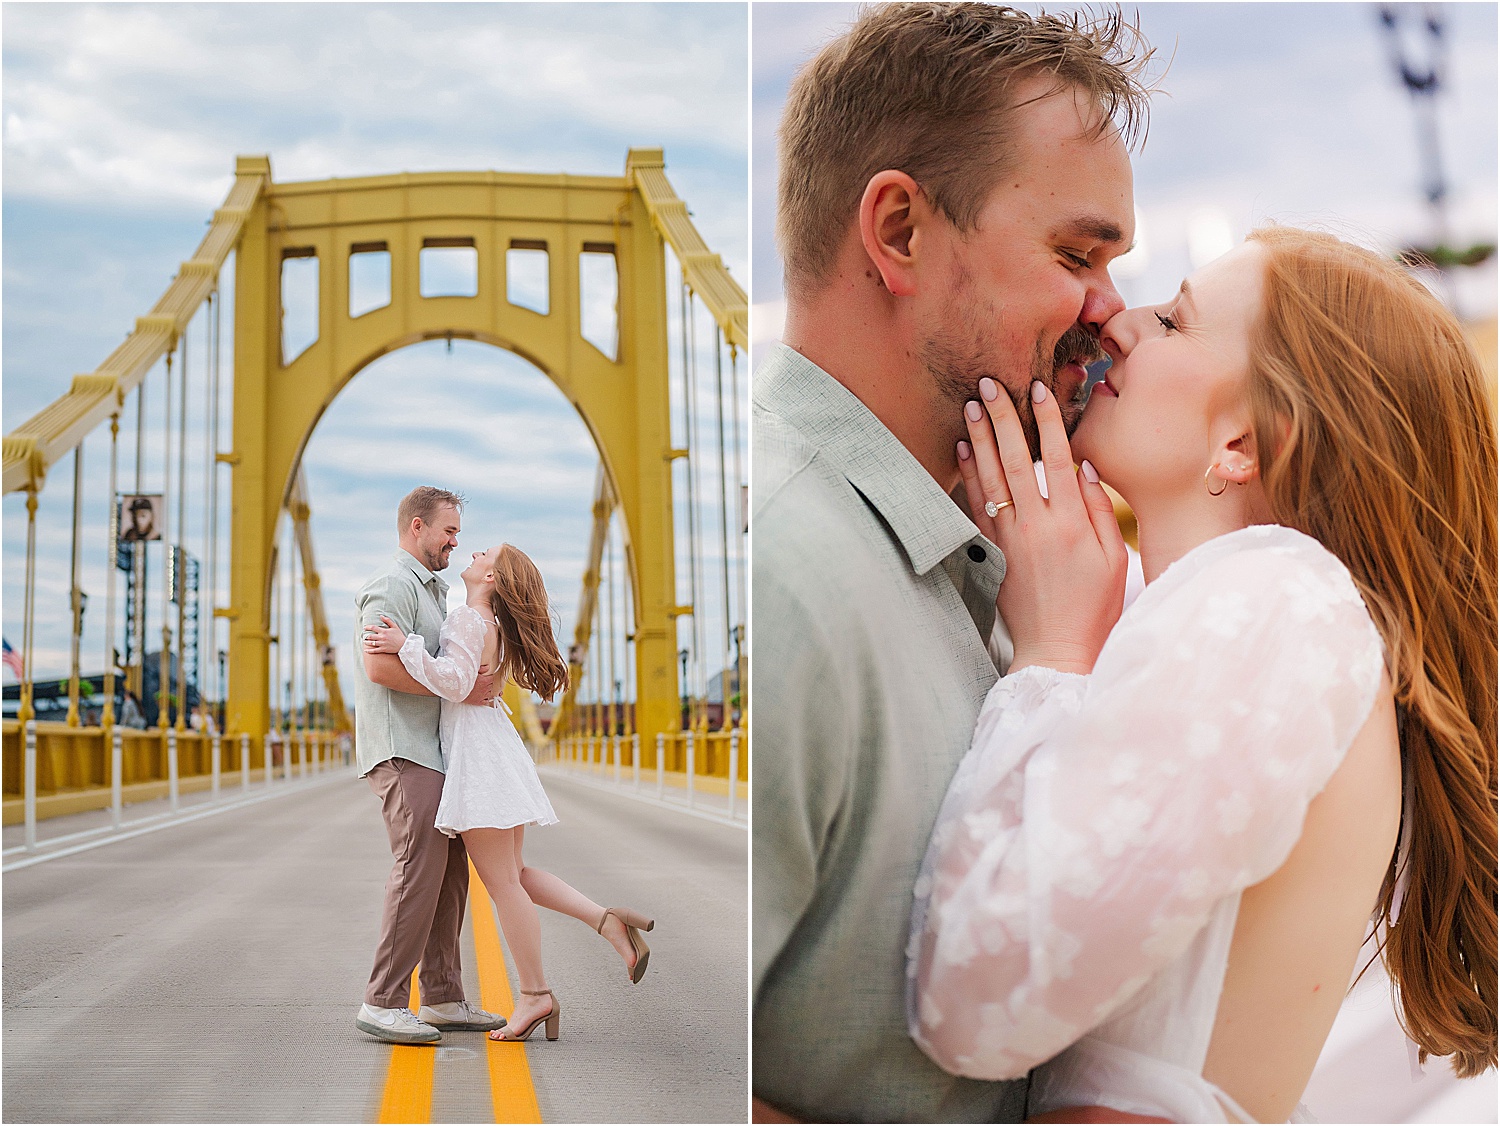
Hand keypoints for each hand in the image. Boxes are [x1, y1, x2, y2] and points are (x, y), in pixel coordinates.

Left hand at [362, 615, 406, 654]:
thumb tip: (381, 616)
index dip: (368, 627)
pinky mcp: (383, 649)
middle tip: (365, 636)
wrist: (404, 645)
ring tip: (365, 642)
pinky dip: (369, 651)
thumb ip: (388, 620)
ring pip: (371, 643)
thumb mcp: (394, 626)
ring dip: (366, 642)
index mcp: (384, 631)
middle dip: (366, 636)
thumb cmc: (399, 635)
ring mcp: (382, 644)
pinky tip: (366, 650)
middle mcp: (382, 637)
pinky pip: (374, 650)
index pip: (373, 628)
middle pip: (370, 636)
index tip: (365, 628)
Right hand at [462, 669, 495, 705]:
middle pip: (491, 685)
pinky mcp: (479, 702)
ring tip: (481, 689)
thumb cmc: (464, 680)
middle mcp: (485, 688)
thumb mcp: (472, 672)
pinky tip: (482, 697)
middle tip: (482, 683)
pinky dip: (486, 700)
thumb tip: (488, 667)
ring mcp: (483, 696)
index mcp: (484, 681)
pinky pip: (486, 702)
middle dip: (488, 684)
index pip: (492, 678)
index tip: (485, 677)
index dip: (488, 677)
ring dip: (486, 691)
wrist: (457, 690)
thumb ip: (482, 669)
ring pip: (489, 693)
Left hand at [959, 377, 1125, 674]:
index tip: (1036, 389)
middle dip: (1002, 418)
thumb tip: (1083, 467)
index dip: (1045, 421)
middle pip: (1016, 460)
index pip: (1056, 459)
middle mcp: (1037, 525)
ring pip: (991, 478)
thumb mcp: (1114, 558)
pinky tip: (964, 450)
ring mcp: (1011, 538)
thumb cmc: (1094, 605)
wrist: (1057, 650)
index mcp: (1072, 523)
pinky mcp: (995, 552)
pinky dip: (970, 475)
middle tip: (988, 383)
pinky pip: (978, 504)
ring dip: (980, 439)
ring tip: (970, 406)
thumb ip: (1101, 509)